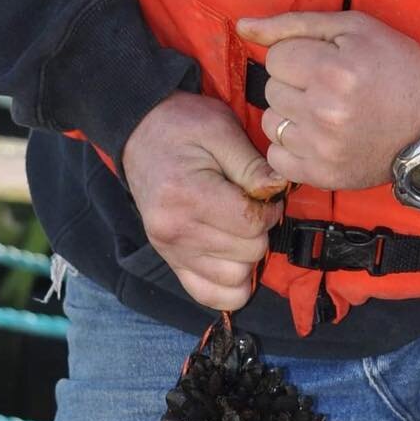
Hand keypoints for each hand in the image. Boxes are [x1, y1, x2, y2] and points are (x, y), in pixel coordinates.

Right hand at [120, 92, 285, 310]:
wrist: (140, 132)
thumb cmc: (182, 126)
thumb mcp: (221, 129)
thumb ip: (253, 165)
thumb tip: (279, 190)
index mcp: (187, 195)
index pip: (251, 225)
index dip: (270, 209)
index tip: (263, 192)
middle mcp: (174, 230)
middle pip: (248, 253)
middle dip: (261, 230)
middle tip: (251, 205)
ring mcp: (169, 250)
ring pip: (235, 279)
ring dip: (248, 255)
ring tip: (239, 226)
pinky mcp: (170, 260)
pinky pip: (209, 295)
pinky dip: (230, 284)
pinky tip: (234, 257)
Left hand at [235, 11, 419, 189]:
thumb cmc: (396, 67)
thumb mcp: (353, 29)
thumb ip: (293, 25)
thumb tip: (243, 26)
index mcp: (334, 70)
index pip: (276, 57)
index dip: (299, 55)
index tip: (327, 62)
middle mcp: (326, 111)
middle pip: (271, 89)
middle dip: (295, 83)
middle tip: (331, 87)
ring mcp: (323, 147)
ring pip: (270, 121)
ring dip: (292, 114)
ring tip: (326, 111)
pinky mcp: (323, 175)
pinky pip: (277, 156)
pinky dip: (292, 146)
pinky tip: (319, 136)